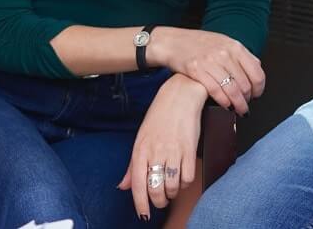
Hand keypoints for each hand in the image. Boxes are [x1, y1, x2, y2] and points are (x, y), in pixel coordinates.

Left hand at [117, 73, 208, 221]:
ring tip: (171, 189)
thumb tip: (123, 186)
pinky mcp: (189, 150)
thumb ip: (132, 165)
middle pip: (156, 189)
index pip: (137, 184)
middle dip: (158, 201)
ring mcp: (173, 152)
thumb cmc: (159, 117)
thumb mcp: (141, 139)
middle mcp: (155, 152)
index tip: (143, 215)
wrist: (179, 97)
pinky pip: (188, 178)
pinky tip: (181, 178)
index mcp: (140, 150)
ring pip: (173, 186)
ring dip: (172, 193)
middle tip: (160, 201)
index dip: (140, 203)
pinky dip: (185, 183)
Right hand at [146, 27, 264, 113]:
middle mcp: (224, 53)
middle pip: (245, 85)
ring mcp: (210, 62)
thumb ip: (240, 54)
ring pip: (232, 90)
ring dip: (238, 105)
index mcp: (235, 46)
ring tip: (239, 110)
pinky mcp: (197, 70)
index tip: (256, 95)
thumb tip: (256, 69)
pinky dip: (224, 102)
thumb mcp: (223, 42)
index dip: (259, 89)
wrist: (172, 42)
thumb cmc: (197, 43)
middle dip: (247, 99)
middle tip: (245, 104)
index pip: (257, 73)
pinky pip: (216, 91)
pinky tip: (226, 105)